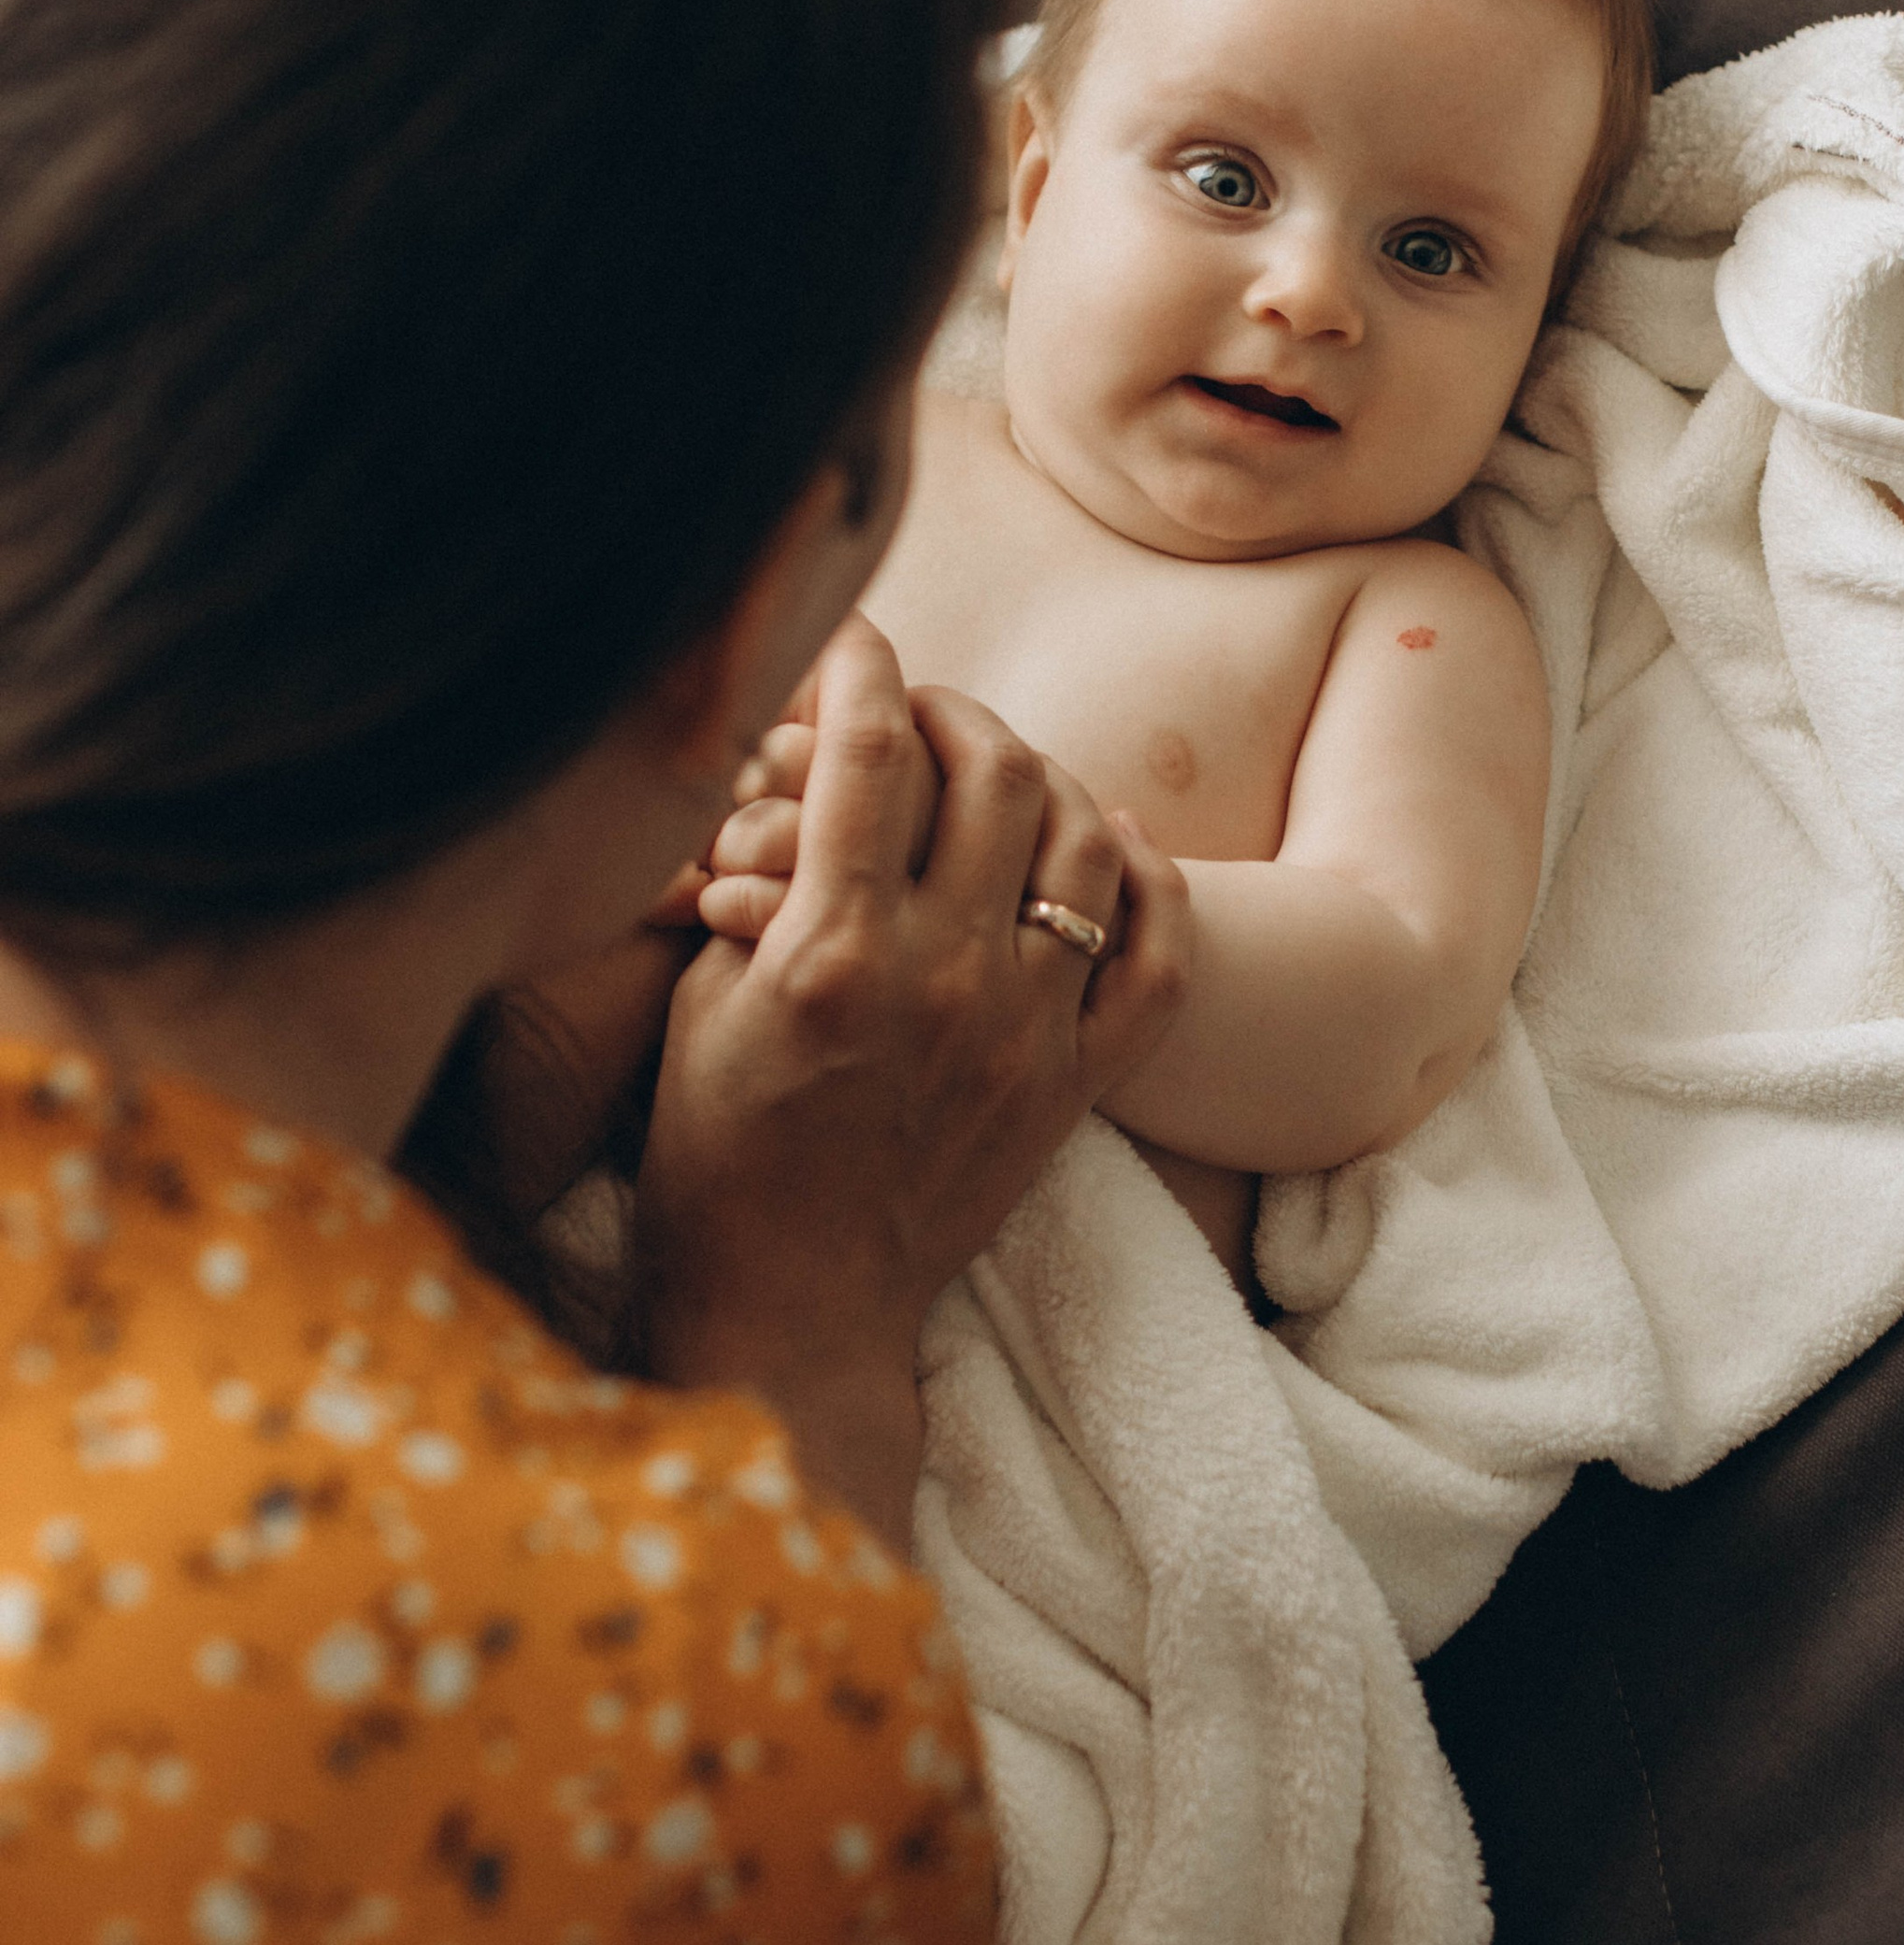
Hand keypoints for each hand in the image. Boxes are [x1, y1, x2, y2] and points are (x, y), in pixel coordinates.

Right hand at [635, 617, 1187, 1543]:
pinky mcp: (1073, 1087)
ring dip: (1048, 779)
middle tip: (920, 708)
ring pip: (1087, 842)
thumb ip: (760, 886)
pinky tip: (1118, 844)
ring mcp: (1025, 1033)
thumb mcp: (703, 1005)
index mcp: (832, 951)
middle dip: (953, 709)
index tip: (852, 636)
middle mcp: (945, 979)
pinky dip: (1151, 885)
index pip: (865, 752)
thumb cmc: (714, 1158)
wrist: (791, 1308)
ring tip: (1004, 769)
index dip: (858, 666)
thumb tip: (791, 784)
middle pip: (992, 770)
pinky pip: (1160, 959)